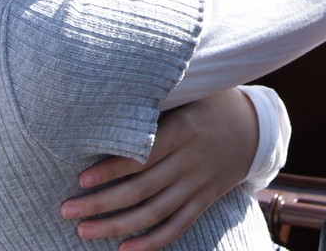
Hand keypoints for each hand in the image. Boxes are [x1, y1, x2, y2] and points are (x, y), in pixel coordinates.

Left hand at [62, 89, 259, 250]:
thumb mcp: (192, 90)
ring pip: (154, 213)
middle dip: (101, 203)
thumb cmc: (213, 101)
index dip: (110, 170)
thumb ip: (157, 99)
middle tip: (67, 210)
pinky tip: (125, 250)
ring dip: (117, 226)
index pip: (142, 156)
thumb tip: (111, 98)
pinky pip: (177, 226)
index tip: (79, 180)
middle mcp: (191, 160)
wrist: (258, 126)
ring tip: (83, 231)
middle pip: (141, 189)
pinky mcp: (204, 199)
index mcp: (184, 130)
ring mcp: (199, 184)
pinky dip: (152, 242)